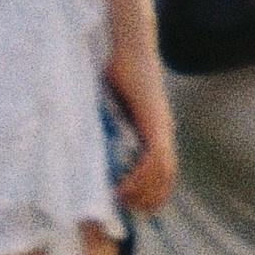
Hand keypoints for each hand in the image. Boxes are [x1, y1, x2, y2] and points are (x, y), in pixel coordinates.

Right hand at [104, 39, 176, 215]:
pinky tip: (123, 188)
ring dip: (144, 193)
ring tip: (122, 202)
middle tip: (127, 210)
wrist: (128, 45)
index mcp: (155, 129)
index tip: (129, 203)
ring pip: (163, 173)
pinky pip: (155, 160)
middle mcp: (163, 130)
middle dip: (149, 199)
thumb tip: (88, 148)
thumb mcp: (110, 107)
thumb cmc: (116, 69)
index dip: (150, 192)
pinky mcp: (156, 122)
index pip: (162, 171)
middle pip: (166, 178)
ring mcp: (161, 126)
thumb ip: (107, 127)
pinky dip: (141, 178)